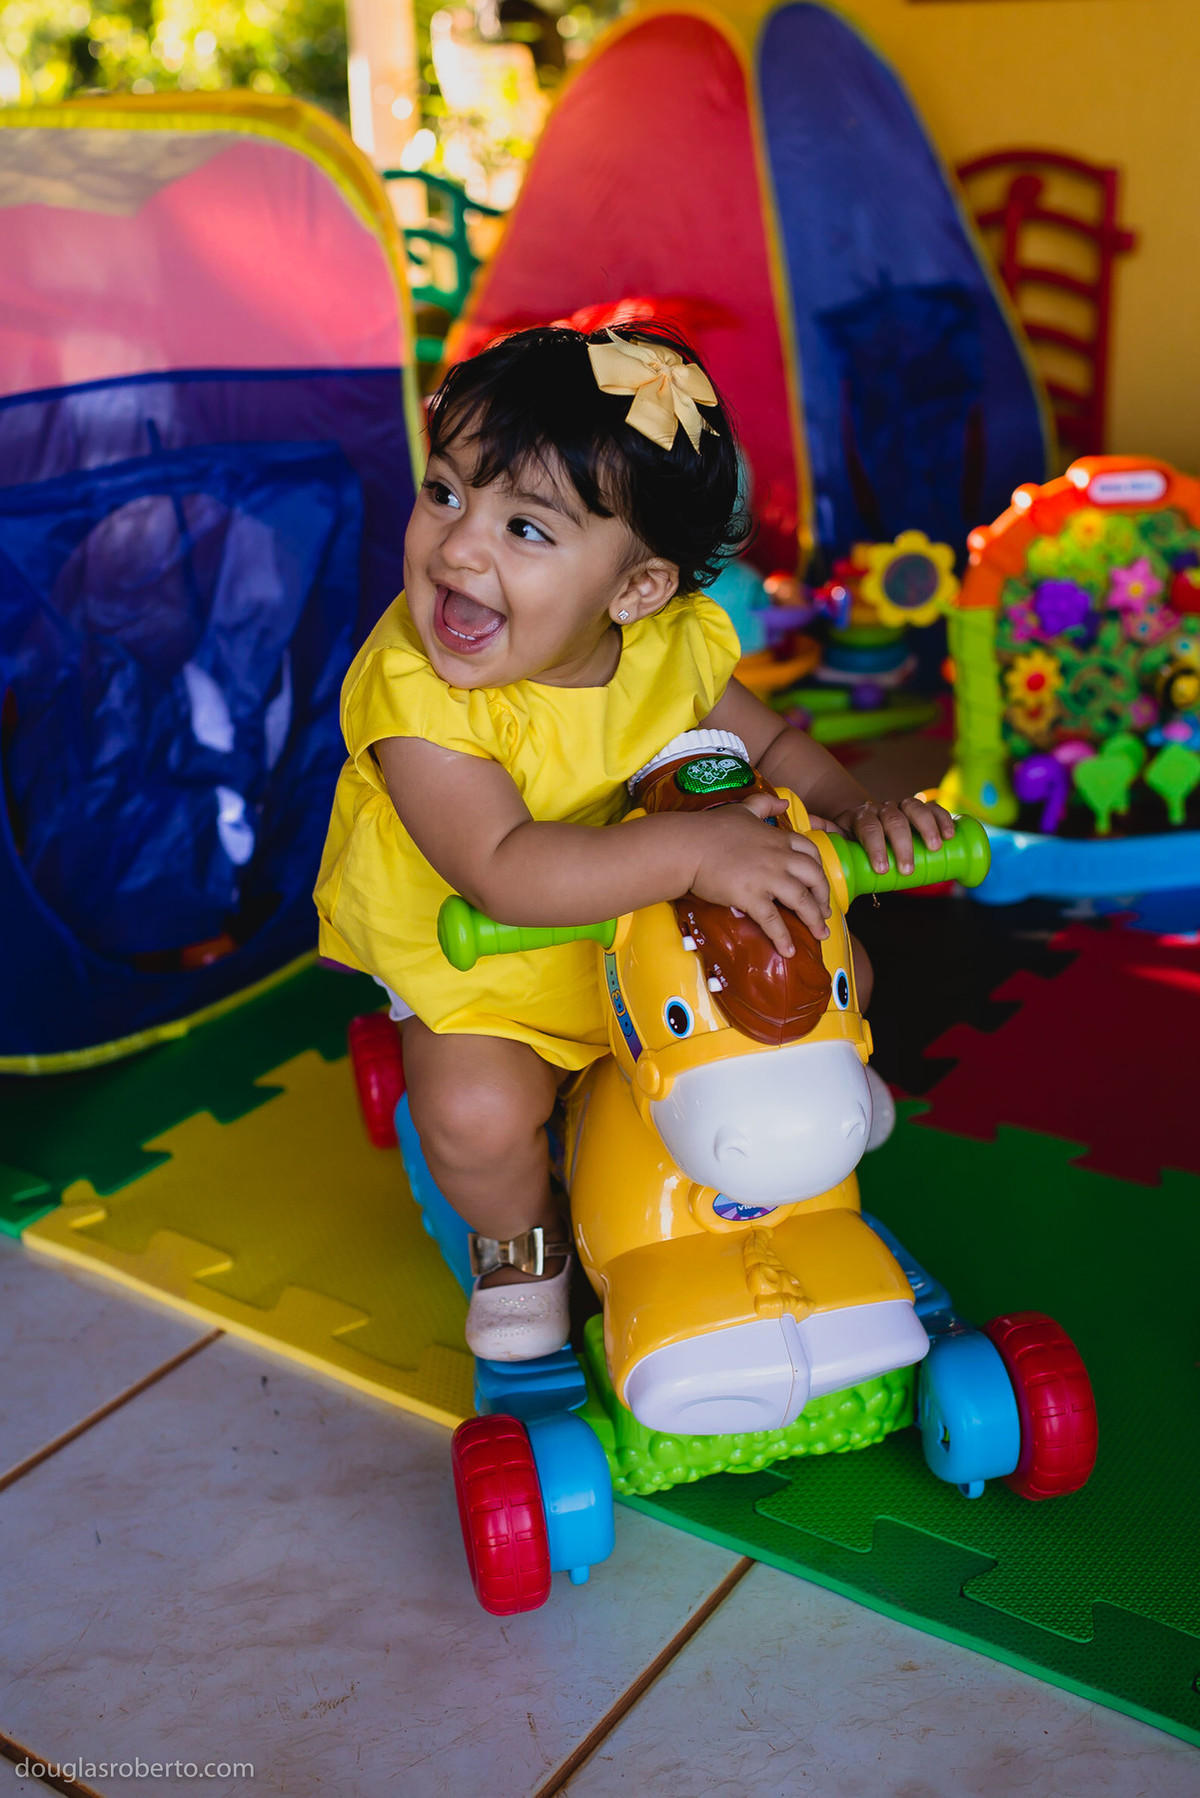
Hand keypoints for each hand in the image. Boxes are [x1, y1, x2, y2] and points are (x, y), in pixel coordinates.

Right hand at [689, 792, 830, 955]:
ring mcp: (767, 878)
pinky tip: (788, 951)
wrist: (688, 846)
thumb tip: (784, 801)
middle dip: (824, 898)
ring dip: (814, 920)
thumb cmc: (711, 828)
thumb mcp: (743, 809)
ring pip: (801, 900)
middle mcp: (779, 858)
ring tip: (821, 934)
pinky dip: (783, 937)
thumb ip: (765, 803)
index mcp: (778, 838)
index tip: (820, 885)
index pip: (811, 853)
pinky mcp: (751, 897)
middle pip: (814, 878)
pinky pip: (773, 920)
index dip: (819, 871)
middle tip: (826, 913)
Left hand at [831, 795, 955, 875]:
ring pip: (915, 808)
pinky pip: (933, 808)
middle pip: (893, 820)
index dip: (875, 847)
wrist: (864, 821)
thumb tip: (827, 870)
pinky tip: (950, 835)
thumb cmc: (855, 842)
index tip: (882, 869)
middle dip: (902, 845)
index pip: (868, 828)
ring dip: (927, 828)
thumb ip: (837, 854)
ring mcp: (902, 806)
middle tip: (908, 869)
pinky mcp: (920, 808)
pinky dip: (943, 819)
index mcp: (861, 818)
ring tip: (935, 848)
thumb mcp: (842, 846)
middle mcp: (882, 809)